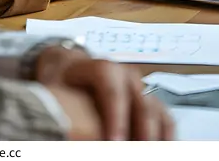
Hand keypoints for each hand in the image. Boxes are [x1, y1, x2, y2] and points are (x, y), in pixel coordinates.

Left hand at [36, 47, 173, 140]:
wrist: (67, 71)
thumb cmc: (60, 84)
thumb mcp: (52, 92)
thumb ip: (63, 109)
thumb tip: (67, 130)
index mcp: (95, 66)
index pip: (109, 80)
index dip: (114, 113)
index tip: (114, 142)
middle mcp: (122, 74)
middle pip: (140, 98)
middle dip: (141, 131)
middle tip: (138, 153)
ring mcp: (137, 86)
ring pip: (156, 109)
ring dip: (156, 135)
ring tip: (152, 151)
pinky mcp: (146, 101)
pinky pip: (164, 119)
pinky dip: (165, 136)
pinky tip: (164, 148)